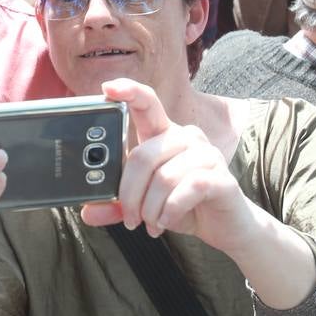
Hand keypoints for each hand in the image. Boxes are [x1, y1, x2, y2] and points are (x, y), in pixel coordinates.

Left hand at [81, 79, 257, 252]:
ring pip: (164, 177)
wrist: (227, 227)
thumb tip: (88, 213)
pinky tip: (166, 222)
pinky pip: (188, 188)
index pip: (147, 103)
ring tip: (151, 223)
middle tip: (130, 217)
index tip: (107, 87)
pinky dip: (170, 211)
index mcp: (165, 136)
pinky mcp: (221, 177)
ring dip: (150, 208)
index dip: (128, 92)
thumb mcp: (145, 206)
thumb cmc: (184, 207)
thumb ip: (118, 205)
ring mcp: (206, 155)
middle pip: (144, 154)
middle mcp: (186, 138)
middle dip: (129, 193)